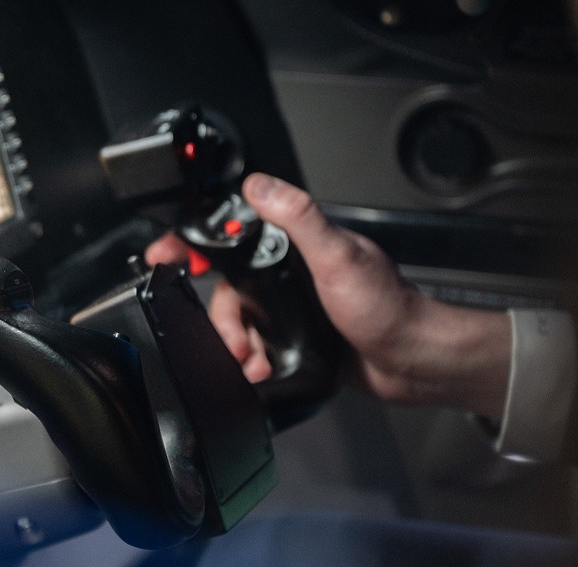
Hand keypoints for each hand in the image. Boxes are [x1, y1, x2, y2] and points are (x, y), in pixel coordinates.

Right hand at [145, 173, 512, 418]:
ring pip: (240, 320)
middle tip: (231, 338)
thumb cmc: (387, 309)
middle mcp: (294, 271)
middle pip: (229, 287)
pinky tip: (259, 369)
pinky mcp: (296, 336)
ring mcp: (293, 305)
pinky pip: (256, 344)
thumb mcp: (338, 256)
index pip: (238, 232)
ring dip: (236, 343)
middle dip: (223, 317)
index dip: (197, 242)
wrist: (411, 362)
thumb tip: (260, 185)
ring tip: (250, 361)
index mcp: (300, 243)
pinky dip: (250, 359)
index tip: (166, 252)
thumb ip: (299, 217)